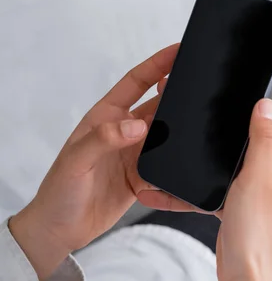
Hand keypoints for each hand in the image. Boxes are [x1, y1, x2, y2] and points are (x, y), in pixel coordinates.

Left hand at [10, 44, 178, 280]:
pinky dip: (177, 162)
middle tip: (201, 86)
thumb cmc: (60, 190)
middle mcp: (123, 132)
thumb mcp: (76, 160)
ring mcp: (134, 155)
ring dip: (181, 130)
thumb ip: (104, 139)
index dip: (156, 65)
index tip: (178, 51)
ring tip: (203, 122)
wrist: (61, 229)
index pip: (135, 83)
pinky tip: (190, 158)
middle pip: (156, 107)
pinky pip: (166, 165)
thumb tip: (138, 126)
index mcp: (105, 118)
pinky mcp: (142, 178)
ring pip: (166, 135)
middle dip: (177, 95)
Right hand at [139, 98, 271, 280]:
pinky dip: (177, 192)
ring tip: (158, 155)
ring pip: (208, 167)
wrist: (248, 275)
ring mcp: (239, 191)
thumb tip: (265, 104)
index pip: (253, 123)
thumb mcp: (260, 176)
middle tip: (177, 120)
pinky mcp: (225, 208)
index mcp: (269, 159)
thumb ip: (263, 139)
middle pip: (226, 143)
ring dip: (185, 163)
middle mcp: (256, 172)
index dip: (235, 108)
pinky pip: (197, 192)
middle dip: (204, 133)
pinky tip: (154, 191)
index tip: (212, 94)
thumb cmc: (257, 230)